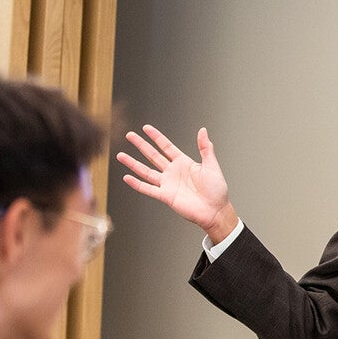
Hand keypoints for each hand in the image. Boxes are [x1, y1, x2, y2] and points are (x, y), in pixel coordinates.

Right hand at [117, 124, 238, 241]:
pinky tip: (127, 178)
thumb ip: (205, 148)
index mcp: (184, 163)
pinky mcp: (165, 196)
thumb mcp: (212, 165)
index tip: (146, 128)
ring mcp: (168, 184)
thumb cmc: (217, 190)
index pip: (166, 147)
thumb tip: (203, 130)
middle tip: (130, 135)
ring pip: (146, 171)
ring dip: (133, 163)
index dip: (156, 137)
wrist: (215, 210)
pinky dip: (137, 184)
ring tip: (121, 155)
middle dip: (141, 145)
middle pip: (153, 155)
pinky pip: (148, 189)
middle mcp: (173, 172)